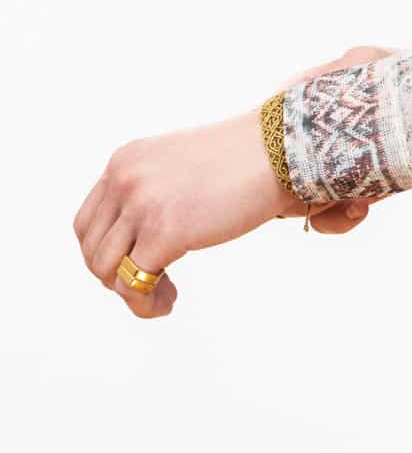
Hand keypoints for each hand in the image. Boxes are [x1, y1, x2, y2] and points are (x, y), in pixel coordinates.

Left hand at [73, 45, 400, 316]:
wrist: (282, 149)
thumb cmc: (247, 160)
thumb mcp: (183, 168)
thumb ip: (156, 192)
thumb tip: (145, 238)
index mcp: (126, 161)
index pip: (88, 220)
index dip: (106, 252)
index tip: (138, 264)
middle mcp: (124, 178)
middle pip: (91, 247)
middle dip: (116, 276)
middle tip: (153, 285)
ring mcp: (141, 203)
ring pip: (106, 270)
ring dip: (132, 293)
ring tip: (164, 296)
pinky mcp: (164, 230)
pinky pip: (133, 284)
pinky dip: (145, 303)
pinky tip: (169, 301)